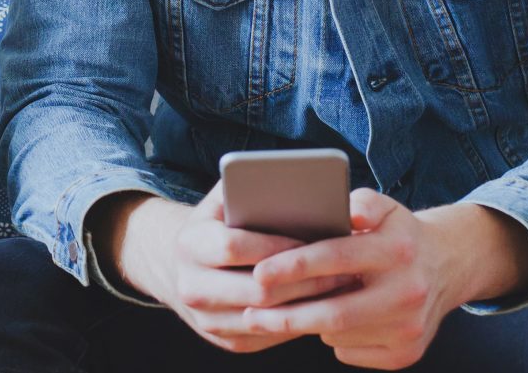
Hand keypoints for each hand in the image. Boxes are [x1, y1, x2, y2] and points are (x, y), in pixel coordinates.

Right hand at [99, 185, 353, 353]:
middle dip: (304, 280)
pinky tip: (323, 304)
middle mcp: (191, 285)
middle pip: (256, 290)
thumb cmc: (218, 224)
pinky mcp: (227, 340)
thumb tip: (295, 186)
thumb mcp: (223, 201)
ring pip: (268, 317)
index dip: (276, 245)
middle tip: (343, 269)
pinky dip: (299, 320)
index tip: (313, 239)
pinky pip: (271, 335)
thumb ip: (247, 189)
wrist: (184, 266)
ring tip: (340, 286)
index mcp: (189, 244)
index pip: (233, 247)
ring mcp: (207, 319)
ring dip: (308, 304)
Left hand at [242, 188, 459, 369]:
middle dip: (286, 315)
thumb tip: (341, 211)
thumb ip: (359, 203)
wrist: (448, 266)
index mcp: (397, 250)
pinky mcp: (407, 353)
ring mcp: (409, 327)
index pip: (337, 257)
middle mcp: (408, 292)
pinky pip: (350, 351)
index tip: (259, 272)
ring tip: (284, 311)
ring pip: (338, 334)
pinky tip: (325, 321)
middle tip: (250, 314)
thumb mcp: (383, 207)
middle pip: (335, 312)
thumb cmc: (397, 233)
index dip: (294, 266)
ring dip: (307, 324)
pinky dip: (330, 338)